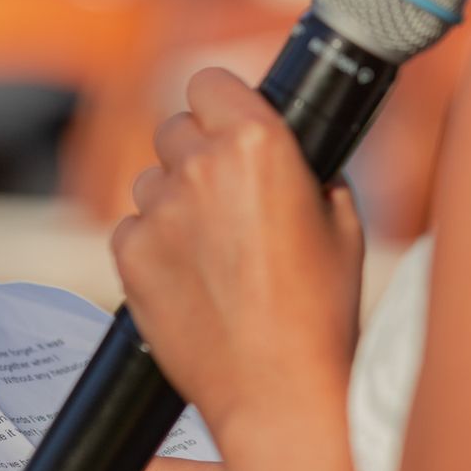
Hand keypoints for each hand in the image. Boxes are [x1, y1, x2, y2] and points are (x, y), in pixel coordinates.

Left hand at [110, 67, 364, 444]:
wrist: (280, 389)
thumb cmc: (322, 311)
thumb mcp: (342, 222)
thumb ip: (307, 171)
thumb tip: (292, 156)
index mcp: (258, 142)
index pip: (210, 81)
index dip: (221, 104)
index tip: (228, 124)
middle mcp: (200, 165)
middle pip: (176, 128)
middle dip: (197, 154)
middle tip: (227, 199)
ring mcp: (159, 210)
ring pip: (151, 180)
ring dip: (174, 201)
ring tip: (213, 252)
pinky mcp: (129, 253)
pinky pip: (133, 228)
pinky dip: (154, 245)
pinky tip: (190, 280)